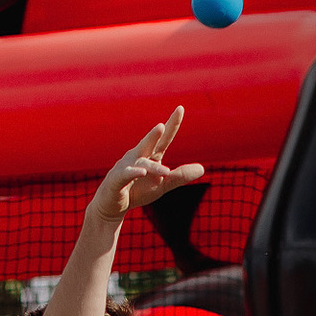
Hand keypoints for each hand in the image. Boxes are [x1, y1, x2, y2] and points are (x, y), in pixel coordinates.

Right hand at [91, 108, 204, 222]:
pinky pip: (126, 174)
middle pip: (148, 145)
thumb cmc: (138, 191)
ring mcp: (126, 167)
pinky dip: (133, 172)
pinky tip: (142, 172)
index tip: (180, 108)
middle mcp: (138, 157)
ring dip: (152, 167)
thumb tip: (203, 169)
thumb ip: (180, 176)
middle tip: (161, 126)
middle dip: (154, 136)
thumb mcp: (163, 184)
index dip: (172, 124)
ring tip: (165, 171)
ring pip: (141, 163)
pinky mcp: (116, 179)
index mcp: (151, 156)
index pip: (163, 139)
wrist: (112, 206)